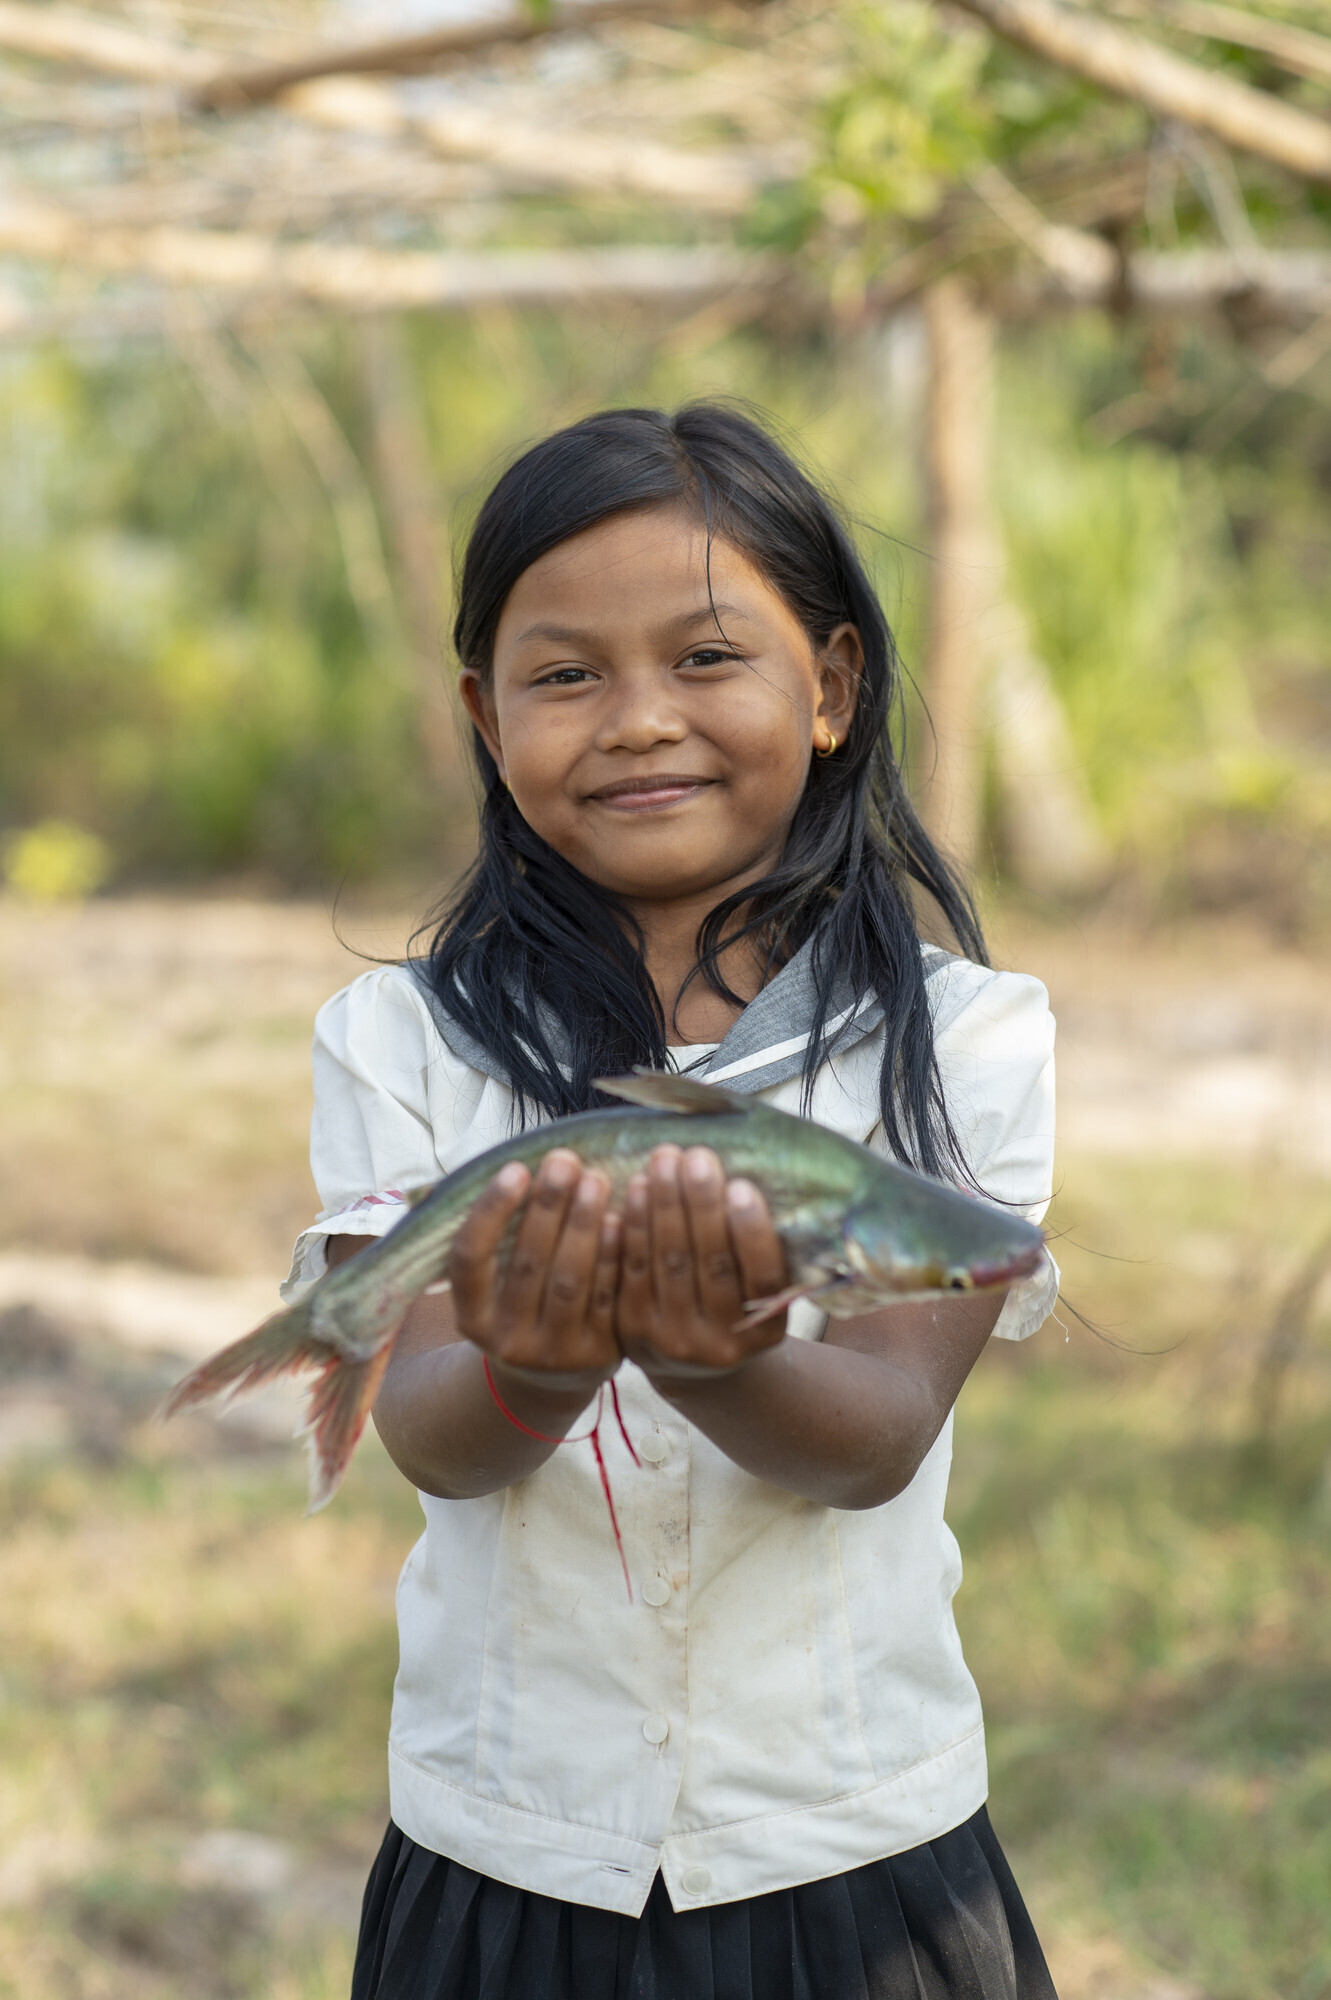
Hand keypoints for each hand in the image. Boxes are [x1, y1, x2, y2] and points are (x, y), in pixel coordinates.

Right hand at [448, 1149, 620, 1392]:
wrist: (553, 1378)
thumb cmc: (520, 1305)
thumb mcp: (494, 1287)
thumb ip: (496, 1236)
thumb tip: (508, 1165)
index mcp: (471, 1317)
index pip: (470, 1260)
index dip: (491, 1212)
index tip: (515, 1168)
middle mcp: (507, 1340)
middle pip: (527, 1264)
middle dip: (548, 1207)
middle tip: (564, 1160)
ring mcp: (553, 1353)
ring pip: (569, 1280)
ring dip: (584, 1225)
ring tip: (595, 1179)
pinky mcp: (598, 1355)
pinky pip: (606, 1298)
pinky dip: (613, 1255)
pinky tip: (622, 1218)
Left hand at [615, 1144, 789, 1378]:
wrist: (688, 1365)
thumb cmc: (732, 1304)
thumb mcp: (760, 1293)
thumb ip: (762, 1250)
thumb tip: (747, 1181)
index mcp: (765, 1332)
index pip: (762, 1279)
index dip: (752, 1233)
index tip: (742, 1186)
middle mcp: (720, 1343)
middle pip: (712, 1265)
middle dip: (703, 1205)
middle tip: (698, 1157)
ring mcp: (673, 1339)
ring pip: (671, 1263)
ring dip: (666, 1205)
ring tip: (666, 1160)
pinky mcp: (632, 1328)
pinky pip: (634, 1269)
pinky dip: (635, 1225)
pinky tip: (637, 1188)